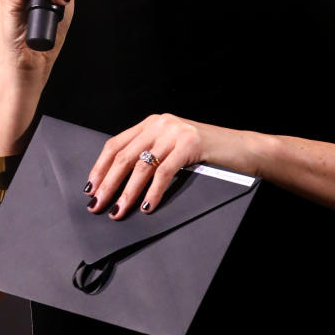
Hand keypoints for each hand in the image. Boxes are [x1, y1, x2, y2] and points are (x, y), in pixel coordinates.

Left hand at [85, 114, 254, 217]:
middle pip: (124, 156)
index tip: (90, 188)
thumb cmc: (207, 155)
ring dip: (126, 193)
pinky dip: (153, 192)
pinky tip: (147, 206)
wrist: (243, 149)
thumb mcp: (173, 149)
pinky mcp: (191, 144)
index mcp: (152, 123)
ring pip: (141, 167)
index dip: (100, 167)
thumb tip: (120, 184)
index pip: (116, 144)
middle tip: (97, 205)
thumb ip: (151, 156)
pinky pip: (164, 172)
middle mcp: (160, 123)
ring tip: (118, 211)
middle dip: (108, 183)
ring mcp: (176, 132)